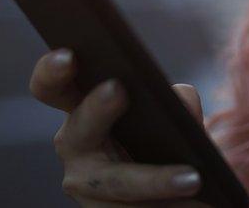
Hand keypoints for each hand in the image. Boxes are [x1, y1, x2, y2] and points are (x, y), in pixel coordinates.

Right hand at [29, 48, 214, 206]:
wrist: (173, 189)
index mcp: (80, 107)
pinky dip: (167, 198)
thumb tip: (180, 100)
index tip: (68, 54)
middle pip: (77, 129)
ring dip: (154, 179)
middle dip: (96, 108)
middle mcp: (73, 144)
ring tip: (191, 177)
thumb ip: (178, 102)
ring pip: (116, 180)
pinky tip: (196, 190)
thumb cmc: (164, 138)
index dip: (52, 71)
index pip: (53, 86)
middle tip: (118, 90)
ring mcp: (85, 185)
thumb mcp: (173, 115)